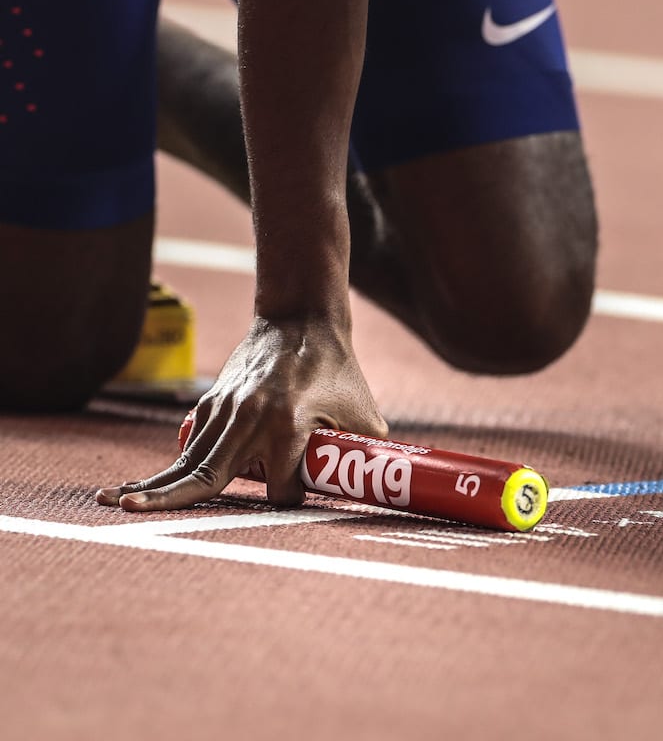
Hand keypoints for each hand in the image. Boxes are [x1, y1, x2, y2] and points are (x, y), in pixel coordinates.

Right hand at [96, 316, 386, 509]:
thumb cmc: (338, 370)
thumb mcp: (364, 414)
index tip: (299, 495)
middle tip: (134, 516)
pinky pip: (191, 444)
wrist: (301, 320)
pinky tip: (138, 488)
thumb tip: (375, 489)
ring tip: (113, 504)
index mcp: (287, 426)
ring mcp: (224, 410)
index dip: (290, 498)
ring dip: (152, 486)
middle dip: (169, 501)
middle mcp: (248, 421)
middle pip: (205, 477)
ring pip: (187, 461)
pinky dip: (170, 467)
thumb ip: (365, 455)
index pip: (280, 488)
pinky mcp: (212, 403)